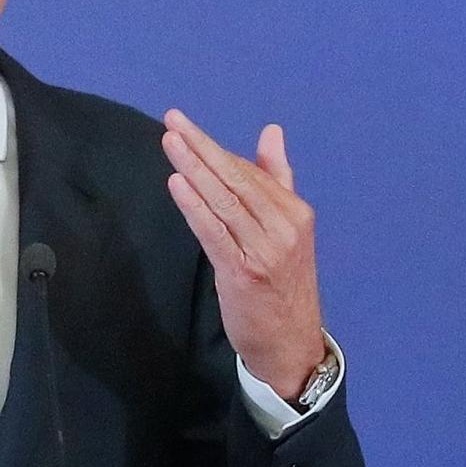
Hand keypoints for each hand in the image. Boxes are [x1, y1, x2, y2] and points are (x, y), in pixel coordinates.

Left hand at [161, 109, 326, 399]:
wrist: (291, 344)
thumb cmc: (283, 285)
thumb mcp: (288, 229)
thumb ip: (277, 179)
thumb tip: (272, 131)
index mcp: (295, 212)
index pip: (249, 172)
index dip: (214, 149)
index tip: (185, 126)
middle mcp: (284, 227)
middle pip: (235, 179)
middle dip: (201, 148)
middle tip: (172, 121)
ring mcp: (265, 250)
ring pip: (223, 200)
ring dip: (194, 168)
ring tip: (170, 143)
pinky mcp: (243, 272)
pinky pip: (215, 232)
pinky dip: (195, 206)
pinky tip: (177, 184)